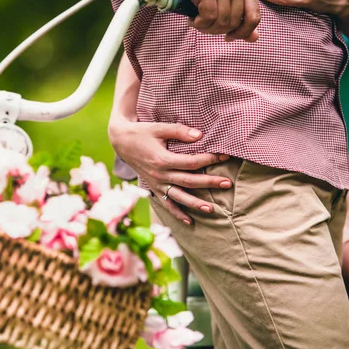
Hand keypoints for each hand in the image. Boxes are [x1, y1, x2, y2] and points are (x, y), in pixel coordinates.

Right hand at [108, 119, 231, 223]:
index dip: (209, 160)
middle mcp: (160, 175)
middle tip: (227, 183)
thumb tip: (200, 135)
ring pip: (179, 197)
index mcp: (162, 160)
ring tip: (211, 209)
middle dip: (209, 183)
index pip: (191, 162)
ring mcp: (156, 183)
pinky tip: (190, 221)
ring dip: (195, 204)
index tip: (224, 156)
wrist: (121, 142)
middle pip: (189, 181)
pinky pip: (166, 203)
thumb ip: (179, 131)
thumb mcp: (159, 128)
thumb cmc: (142, 133)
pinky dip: (177, 213)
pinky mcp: (154, 188)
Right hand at [173, 0, 260, 41]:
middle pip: (234, 22)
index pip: (254, 15)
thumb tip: (254, 38)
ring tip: (197, 22)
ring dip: (206, 28)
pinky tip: (192, 19)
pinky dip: (199, 24)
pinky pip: (208, 17)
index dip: (243, 32)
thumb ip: (240, 19)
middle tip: (204, 27)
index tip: (229, 37)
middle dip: (217, 31)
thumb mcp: (222, 2)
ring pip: (221, 21)